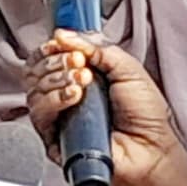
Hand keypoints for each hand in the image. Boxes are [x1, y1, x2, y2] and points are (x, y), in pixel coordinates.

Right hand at [25, 29, 186, 185]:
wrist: (151, 150)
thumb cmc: (145, 116)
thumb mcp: (127, 69)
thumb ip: (98, 48)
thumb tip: (65, 35)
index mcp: (81, 77)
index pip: (50, 57)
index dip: (51, 48)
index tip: (61, 42)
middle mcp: (65, 96)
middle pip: (36, 71)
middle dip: (56, 61)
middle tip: (79, 63)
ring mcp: (59, 118)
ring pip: (35, 91)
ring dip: (57, 78)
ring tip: (83, 81)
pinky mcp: (53, 139)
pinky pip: (40, 115)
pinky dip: (55, 100)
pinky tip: (75, 97)